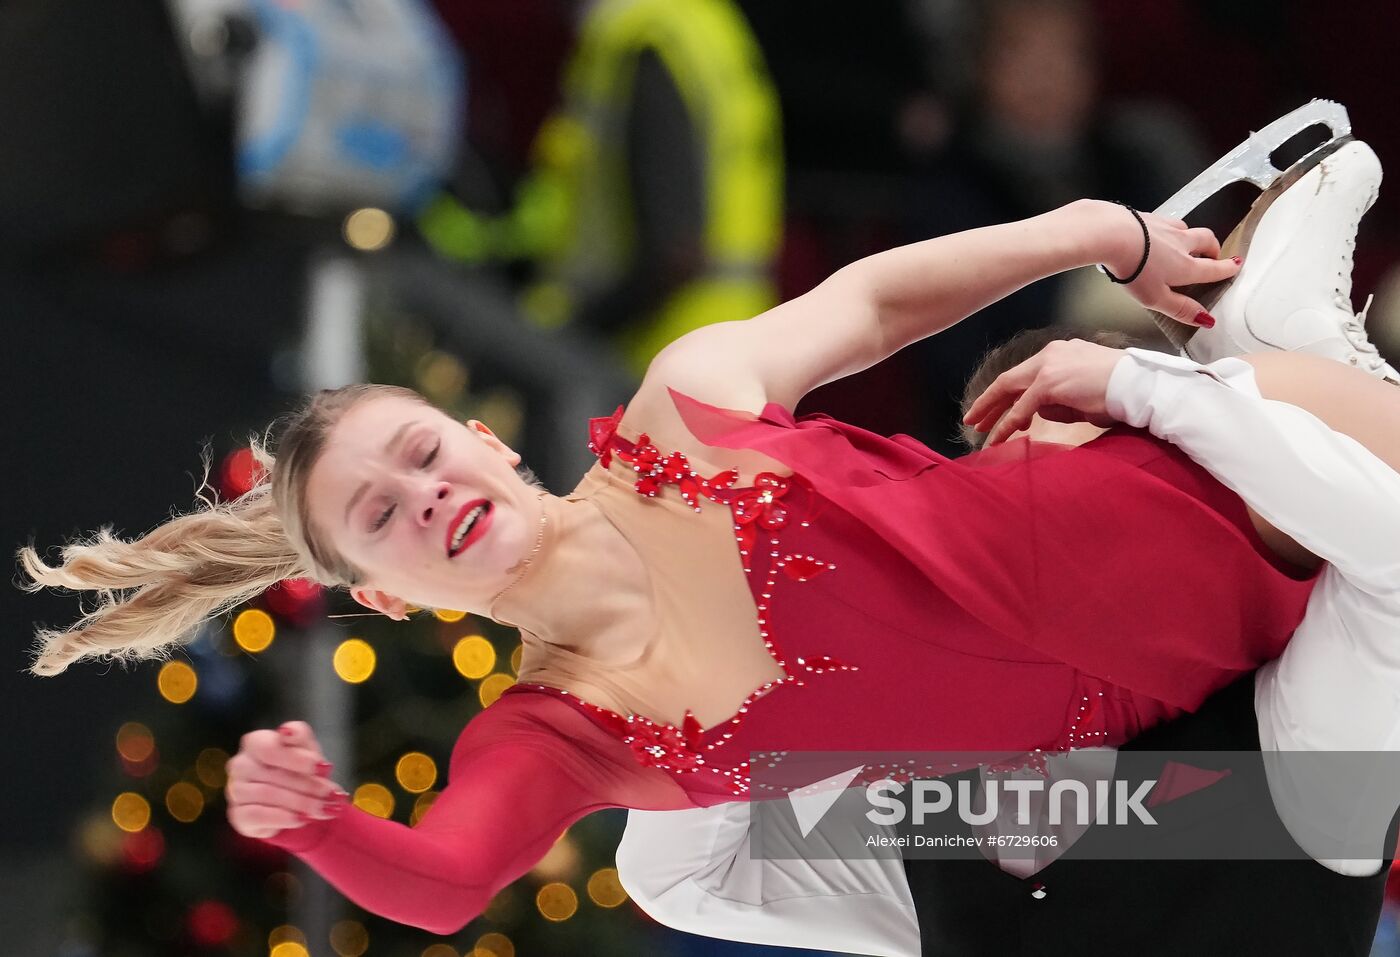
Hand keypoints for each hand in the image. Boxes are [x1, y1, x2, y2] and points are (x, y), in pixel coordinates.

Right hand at [225, 720, 348, 838]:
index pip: (269, 748)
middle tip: (333, 795)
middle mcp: (240, 765)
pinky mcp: (238, 815)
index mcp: (255, 742)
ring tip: (324, 809)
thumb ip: (300, 736)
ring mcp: (235, 791)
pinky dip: (283, 818)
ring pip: (268, 795)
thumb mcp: (306, 749)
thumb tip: (287, 732)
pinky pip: (257, 816)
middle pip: (273, 774)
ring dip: (301, 803)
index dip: (297, 759)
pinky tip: (301, 820)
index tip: (325, 768)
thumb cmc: (299, 769)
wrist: (295, 801)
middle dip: (308, 785)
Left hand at [962, 338, 1125, 446]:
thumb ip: (1058, 402)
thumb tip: (1036, 413)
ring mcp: (1049, 366)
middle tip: (974, 418)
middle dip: (990, 400)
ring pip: (1010, 390)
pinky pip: (1021, 408)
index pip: (1025, 373)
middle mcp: (1051, 354)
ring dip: (992, 412)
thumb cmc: (1119, 394)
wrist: (1139, 386)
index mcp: (1060, 353)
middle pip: (1010, 379)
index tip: (993, 406)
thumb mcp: (1082, 397)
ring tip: (977, 429)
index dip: (1007, 392)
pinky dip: (1007, 424)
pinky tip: (997, 438)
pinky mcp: (1049, 382)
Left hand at [1092, 201, 1241, 326]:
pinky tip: (1157, 232)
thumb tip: (1207, 320)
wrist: (1111, 234)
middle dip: (1214, 247)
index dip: (1226, 269)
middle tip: (1214, 255)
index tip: (1236, 266)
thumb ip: (1181, 308)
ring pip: (1187, 228)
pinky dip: (1168, 227)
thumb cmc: (1133, 268)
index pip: (1213, 269)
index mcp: (1185, 266)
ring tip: (1187, 243)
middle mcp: (1180, 243)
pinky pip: (1165, 220)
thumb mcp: (1157, 298)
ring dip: (1191, 235)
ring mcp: (1164, 226)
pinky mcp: (1147, 216)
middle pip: (1207, 240)